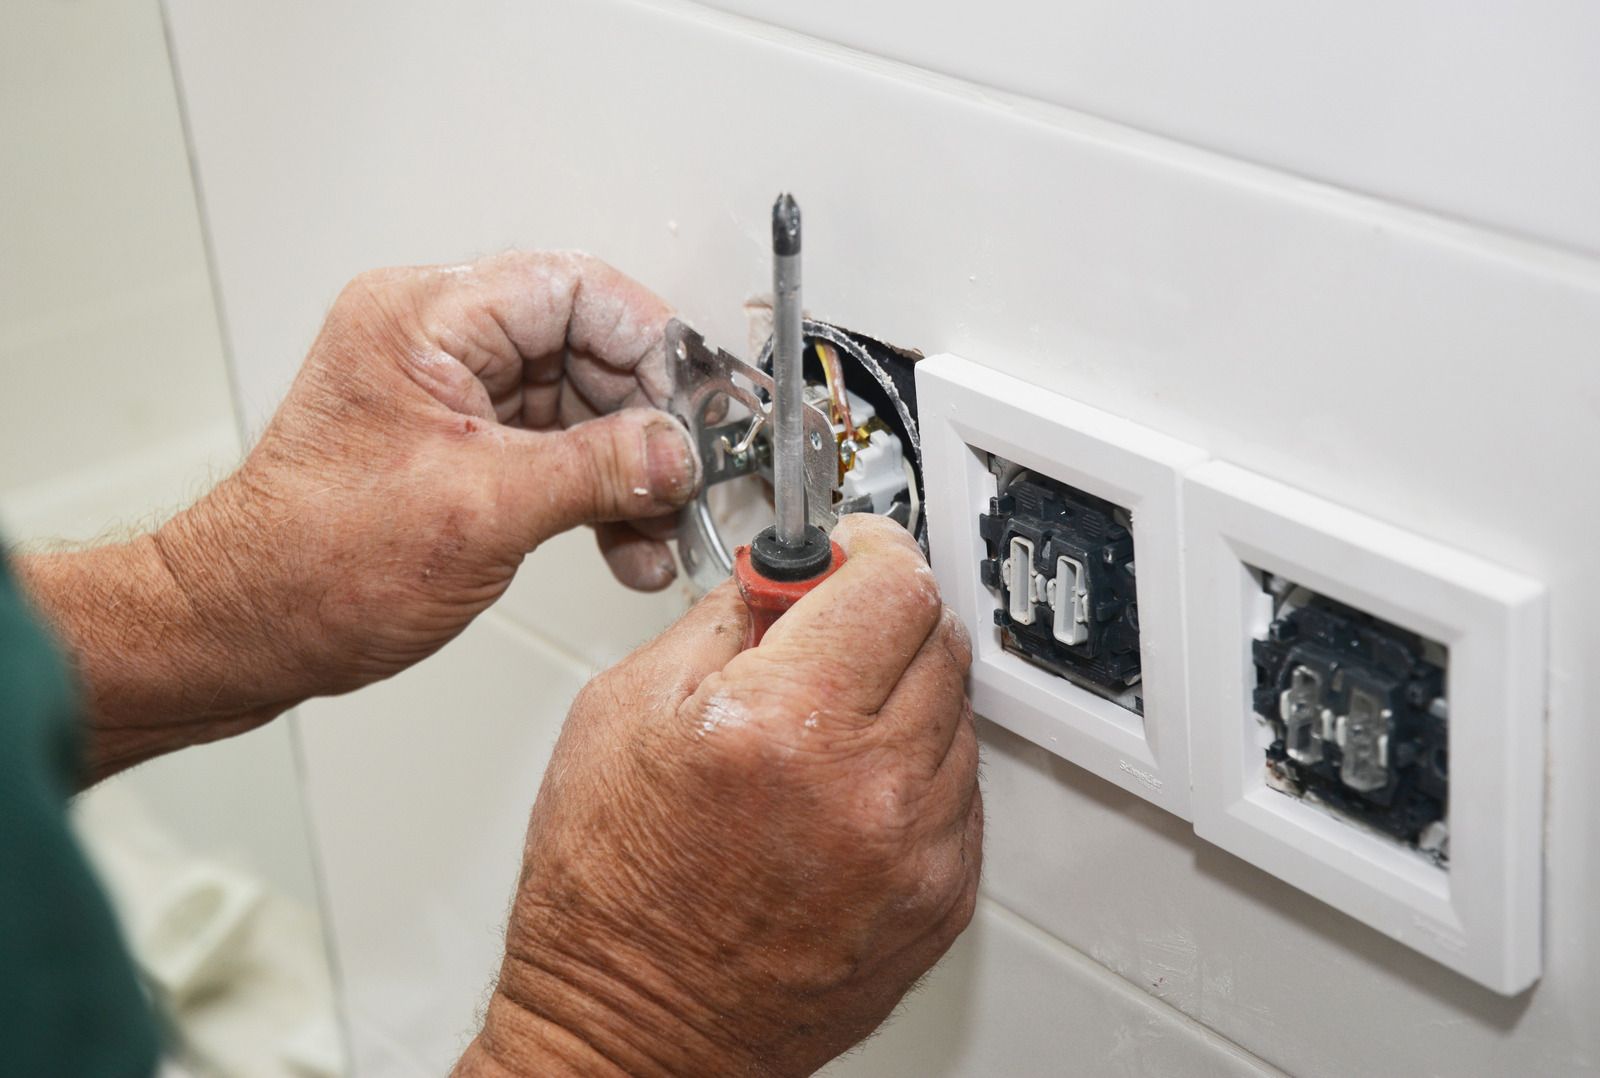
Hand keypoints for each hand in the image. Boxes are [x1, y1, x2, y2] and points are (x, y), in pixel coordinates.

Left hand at [174, 250, 699, 690]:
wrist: (250, 630)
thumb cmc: (313, 562)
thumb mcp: (482, 509)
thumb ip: (597, 470)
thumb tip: (680, 451)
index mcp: (423, 318)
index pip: (572, 288)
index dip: (651, 342)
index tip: (700, 403)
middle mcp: (438, 343)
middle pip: (585, 349)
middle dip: (648, 422)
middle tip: (690, 476)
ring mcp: (452, 397)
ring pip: (580, 407)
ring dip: (631, 471)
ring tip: (662, 529)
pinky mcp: (464, 449)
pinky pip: (557, 453)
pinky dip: (599, 497)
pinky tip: (630, 545)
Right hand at [458, 515, 980, 1076]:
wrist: (636, 1037)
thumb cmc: (608, 896)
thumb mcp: (622, 710)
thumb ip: (721, 620)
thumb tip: (785, 575)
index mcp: (780, 725)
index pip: (893, 582)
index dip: (868, 548)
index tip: (850, 548)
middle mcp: (868, 790)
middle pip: (937, 636)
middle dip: (883, 614)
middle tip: (827, 629)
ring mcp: (917, 852)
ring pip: (957, 711)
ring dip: (902, 692)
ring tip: (822, 725)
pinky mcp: (943, 899)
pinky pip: (960, 788)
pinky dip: (916, 766)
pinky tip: (845, 785)